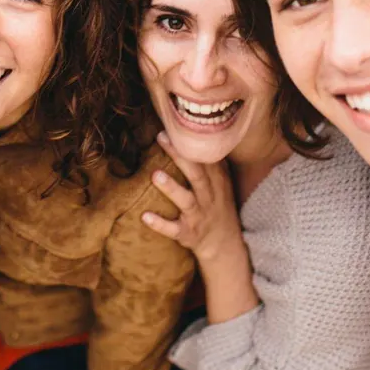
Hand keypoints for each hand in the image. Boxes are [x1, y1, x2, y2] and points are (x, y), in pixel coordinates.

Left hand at [141, 132, 245, 267]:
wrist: (225, 244)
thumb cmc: (218, 205)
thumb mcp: (221, 183)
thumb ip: (211, 161)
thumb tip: (198, 132)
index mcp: (217, 182)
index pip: (206, 158)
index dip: (193, 143)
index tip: (176, 125)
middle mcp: (208, 197)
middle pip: (196, 174)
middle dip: (180, 156)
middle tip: (161, 138)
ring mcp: (198, 216)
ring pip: (186, 201)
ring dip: (171, 188)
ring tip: (155, 175)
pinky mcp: (188, 234)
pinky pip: (173, 230)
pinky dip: (159, 224)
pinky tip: (144, 216)